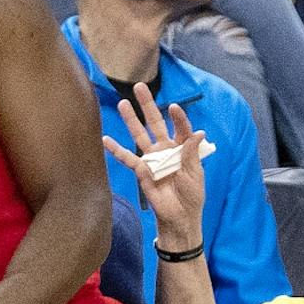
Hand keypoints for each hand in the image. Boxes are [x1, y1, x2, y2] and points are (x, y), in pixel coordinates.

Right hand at [102, 85, 206, 249]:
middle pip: (155, 122)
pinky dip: (116, 150)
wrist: (179, 216)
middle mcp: (166, 149)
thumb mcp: (196, 173)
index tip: (174, 107)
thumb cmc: (192, 195)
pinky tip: (105, 139)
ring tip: (122, 103)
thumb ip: (192, 153)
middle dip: (147, 105)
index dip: (178, 117)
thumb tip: (198, 132)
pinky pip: (127, 158)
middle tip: (139, 87)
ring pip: (139, 135)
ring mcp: (152, 158)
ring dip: (131, 120)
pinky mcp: (141, 171)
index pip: (180, 127)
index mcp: (183, 148)